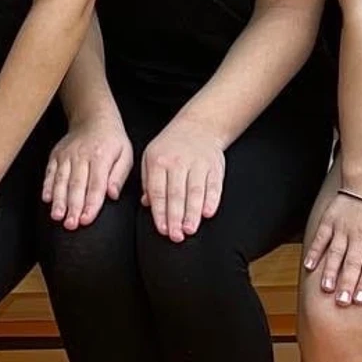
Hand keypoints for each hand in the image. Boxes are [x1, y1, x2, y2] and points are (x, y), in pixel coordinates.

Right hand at [41, 113, 133, 230]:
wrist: (93, 118)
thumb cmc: (111, 139)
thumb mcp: (125, 154)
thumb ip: (119, 175)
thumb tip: (112, 194)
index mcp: (100, 157)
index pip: (96, 185)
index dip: (91, 204)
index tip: (87, 220)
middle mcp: (81, 157)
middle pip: (76, 185)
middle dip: (73, 207)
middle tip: (71, 224)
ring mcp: (66, 156)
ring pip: (61, 180)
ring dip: (58, 200)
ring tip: (57, 216)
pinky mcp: (56, 155)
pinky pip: (50, 172)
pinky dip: (47, 186)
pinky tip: (47, 199)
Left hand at [141, 120, 225, 241]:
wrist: (198, 126)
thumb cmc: (170, 146)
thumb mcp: (150, 157)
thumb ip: (147, 181)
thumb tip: (146, 204)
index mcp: (158, 161)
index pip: (158, 191)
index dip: (159, 212)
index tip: (161, 229)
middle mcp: (178, 162)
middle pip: (176, 194)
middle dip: (175, 217)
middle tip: (175, 236)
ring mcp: (197, 164)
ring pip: (195, 192)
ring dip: (192, 213)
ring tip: (190, 230)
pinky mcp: (214, 167)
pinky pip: (214, 185)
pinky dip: (212, 200)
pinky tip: (208, 214)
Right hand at [302, 188, 361, 307]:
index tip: (359, 301)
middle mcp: (360, 236)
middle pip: (353, 263)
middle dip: (347, 283)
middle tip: (342, 302)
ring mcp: (343, 228)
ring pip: (336, 252)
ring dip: (330, 271)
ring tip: (326, 289)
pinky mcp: (329, 221)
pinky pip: (320, 238)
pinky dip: (315, 251)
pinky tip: (310, 266)